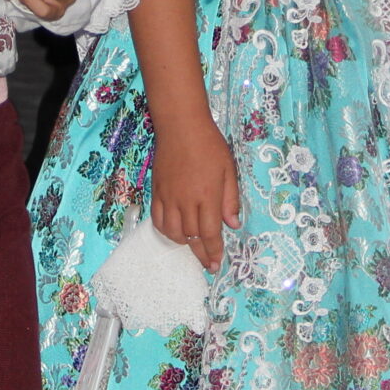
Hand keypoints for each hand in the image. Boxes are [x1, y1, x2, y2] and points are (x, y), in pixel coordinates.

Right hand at [150, 116, 241, 270]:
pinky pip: (158, 219)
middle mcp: (186, 201)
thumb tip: (233, 224)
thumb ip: (230, 199)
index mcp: (207, 196)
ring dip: (184, 243)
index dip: (213, 251)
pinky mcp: (157, 192)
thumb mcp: (229, 169)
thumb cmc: (210, 145)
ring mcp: (169, 197)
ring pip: (173, 232)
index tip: (216, 264)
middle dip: (201, 253)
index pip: (209, 233)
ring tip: (193, 246)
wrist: (181, 126)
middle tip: (208, 264)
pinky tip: (175, 232)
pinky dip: (166, 231)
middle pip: (192, 236)